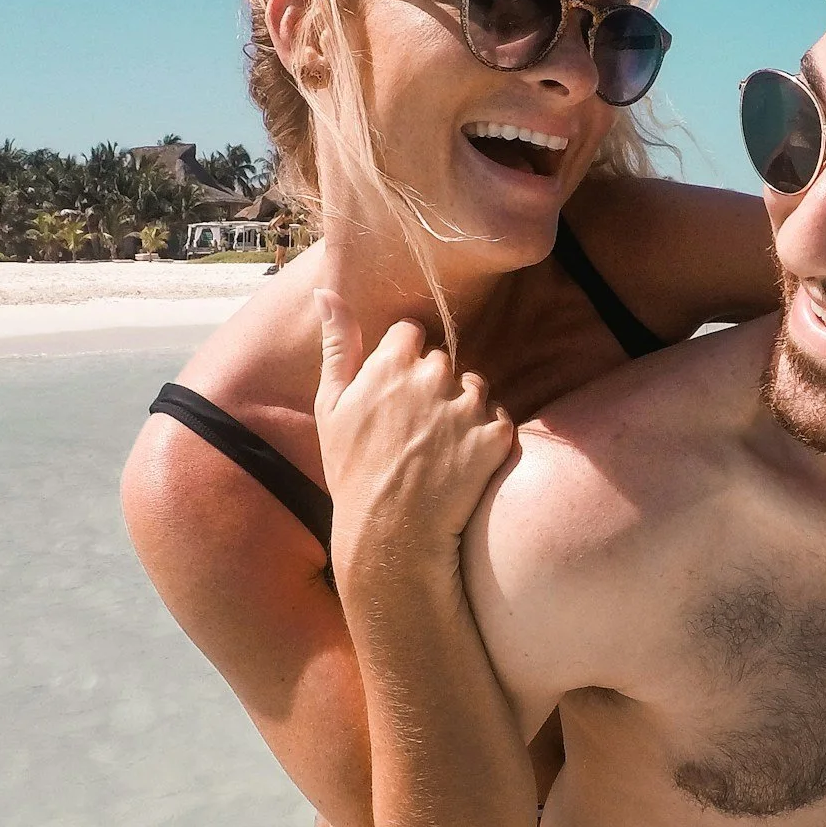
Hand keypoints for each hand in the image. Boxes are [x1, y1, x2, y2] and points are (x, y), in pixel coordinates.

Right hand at [314, 291, 515, 570]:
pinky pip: (499, 419)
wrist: (390, 536)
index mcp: (390, 365)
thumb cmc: (352, 473)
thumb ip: (337, 345)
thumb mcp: (330, 408)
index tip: (397, 390)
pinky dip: (487, 437)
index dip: (405, 359)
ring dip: (463, 410)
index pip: (411, 333)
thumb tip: (326, 290)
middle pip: (444, 361)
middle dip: (435, 385)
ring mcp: (466, 407)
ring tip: (439, 450)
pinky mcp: (495, 435)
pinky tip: (463, 464)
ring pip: (476, 388)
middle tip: (416, 430)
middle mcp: (432, 378)